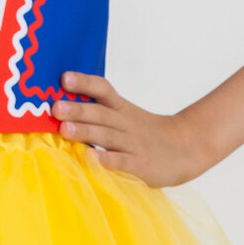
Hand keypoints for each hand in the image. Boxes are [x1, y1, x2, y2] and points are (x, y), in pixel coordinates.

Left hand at [54, 73, 212, 187]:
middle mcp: (125, 124)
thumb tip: (61, 105)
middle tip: (55, 107)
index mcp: (121, 109)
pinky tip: (90, 159)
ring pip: (107, 136)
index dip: (85, 83)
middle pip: (101, 114)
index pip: (103, 90)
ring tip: (65, 129)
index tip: (65, 78)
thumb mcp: (126, 116)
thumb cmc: (146, 133)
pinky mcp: (140, 166)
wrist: (187, 148)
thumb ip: (99, 113)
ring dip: (86, 132)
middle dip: (77, 110)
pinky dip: (106, 160)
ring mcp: (132, 145)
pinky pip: (121, 162)